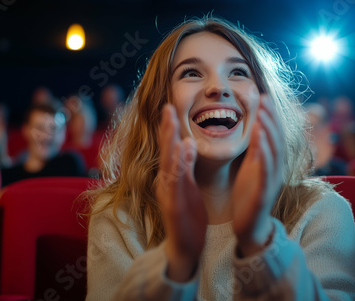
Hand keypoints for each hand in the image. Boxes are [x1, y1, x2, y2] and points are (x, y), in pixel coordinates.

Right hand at [156, 105, 207, 280]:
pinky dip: (177, 167)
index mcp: (170, 176)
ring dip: (168, 143)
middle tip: (168, 106)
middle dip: (166, 129)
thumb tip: (187, 142)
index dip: (169, 127)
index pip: (169, 148)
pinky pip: (175, 183)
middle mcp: (165, 182)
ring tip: (172, 122)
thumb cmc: (188, 215)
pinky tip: (181, 152)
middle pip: (165, 151)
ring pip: (167, 164)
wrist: (186, 247)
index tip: (171, 107)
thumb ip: (187, 165)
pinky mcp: (173, 206)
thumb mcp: (189, 185)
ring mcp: (167, 194)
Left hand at [232, 95, 283, 256]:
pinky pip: (266, 171)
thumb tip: (258, 126)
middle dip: (271, 118)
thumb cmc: (248, 197)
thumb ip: (256, 149)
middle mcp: (275, 169)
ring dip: (269, 132)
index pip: (273, 135)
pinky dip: (264, 154)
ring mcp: (271, 181)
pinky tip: (260, 142)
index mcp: (269, 163)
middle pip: (276, 139)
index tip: (263, 96)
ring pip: (274, 153)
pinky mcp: (264, 194)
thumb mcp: (251, 168)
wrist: (249, 228)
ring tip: (262, 114)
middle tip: (264, 98)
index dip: (270, 116)